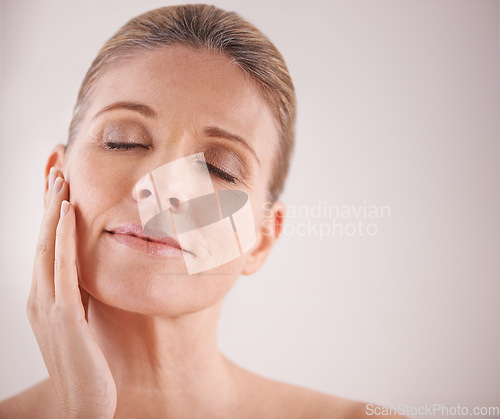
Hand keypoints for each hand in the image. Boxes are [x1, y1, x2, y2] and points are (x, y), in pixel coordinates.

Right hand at [27, 168, 116, 417]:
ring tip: (59, 175)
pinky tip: (67, 211)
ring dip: (51, 208)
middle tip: (55, 166)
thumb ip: (80, 296)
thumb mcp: (82, 321)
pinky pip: (62, 267)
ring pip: (46, 245)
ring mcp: (47, 304)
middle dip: (46, 201)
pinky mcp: (63, 315)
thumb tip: (87, 275)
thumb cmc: (88, 363)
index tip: (57, 183)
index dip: (48, 212)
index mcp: (45, 296)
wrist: (84, 404)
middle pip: (41, 238)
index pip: (45, 245)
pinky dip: (61, 236)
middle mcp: (39, 296)